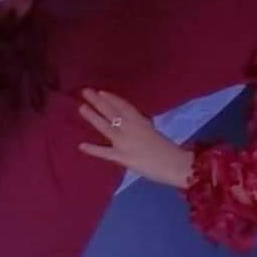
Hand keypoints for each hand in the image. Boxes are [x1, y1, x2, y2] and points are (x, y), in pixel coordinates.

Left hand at [77, 89, 193, 187]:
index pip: (124, 106)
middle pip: (112, 111)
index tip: (101, 92)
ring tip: (81, 107)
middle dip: (98, 101)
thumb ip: (140, 125)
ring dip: (93, 116)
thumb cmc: (167, 149)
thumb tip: (131, 121)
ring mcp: (125, 142)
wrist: (174, 164)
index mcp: (141, 121)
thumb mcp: (153, 131)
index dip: (112, 98)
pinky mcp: (122, 157)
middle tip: (85, 91)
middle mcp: (131, 128)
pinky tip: (81, 145)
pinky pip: (105, 152)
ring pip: (106, 127)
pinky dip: (93, 149)